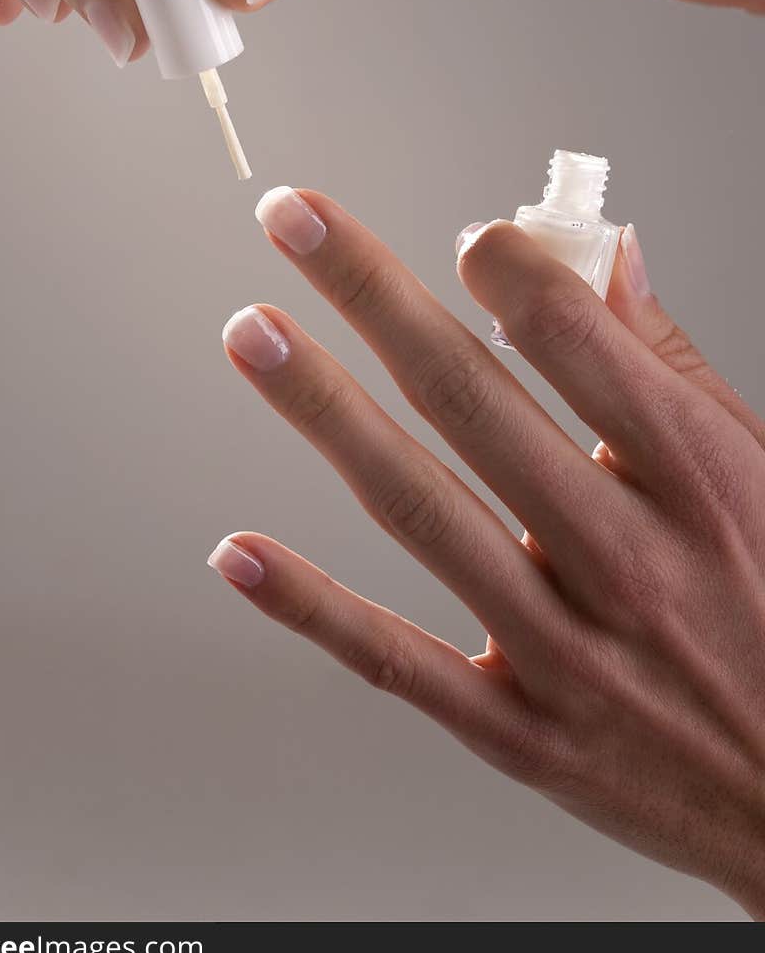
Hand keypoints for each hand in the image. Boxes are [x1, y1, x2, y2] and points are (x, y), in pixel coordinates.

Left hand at [210, 186, 764, 917]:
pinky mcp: (524, 733)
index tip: (464, 234)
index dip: (503, 263)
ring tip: (253, 334)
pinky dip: (311, 604)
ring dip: (324, 410)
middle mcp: (623, 557)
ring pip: (420, 508)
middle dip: (371, 294)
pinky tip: (240, 551)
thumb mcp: (764, 473)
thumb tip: (605, 250)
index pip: (572, 338)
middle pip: (469, 400)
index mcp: (697, 478)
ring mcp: (567, 651)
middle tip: (293, 219)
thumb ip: (672, 362)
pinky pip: (397, 660)